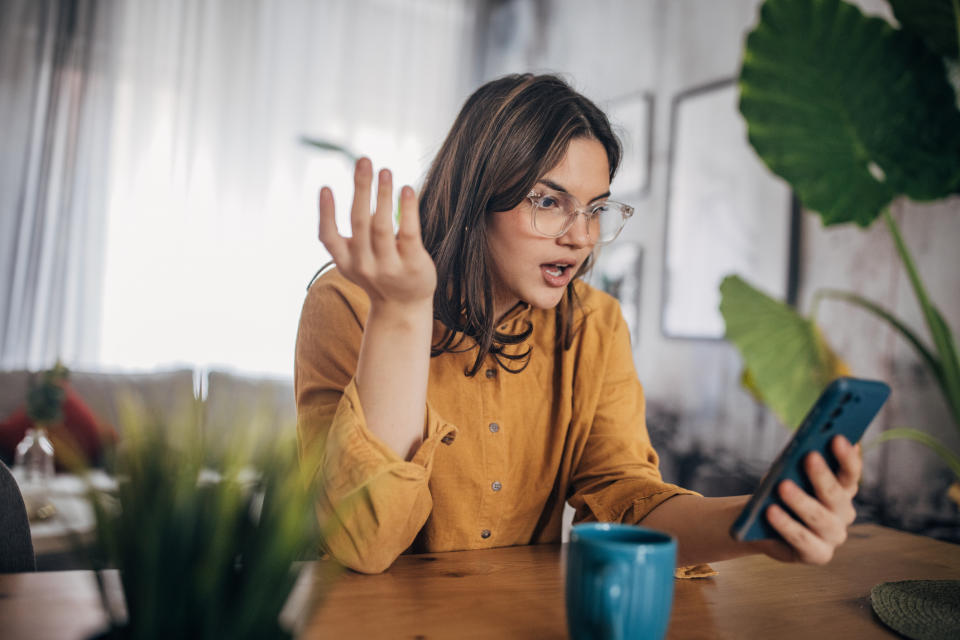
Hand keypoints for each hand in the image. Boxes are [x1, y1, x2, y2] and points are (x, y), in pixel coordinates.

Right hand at [318, 158, 436, 309]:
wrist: (404, 308)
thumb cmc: (378, 275)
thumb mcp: (356, 261)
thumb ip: (349, 236)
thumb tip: (347, 190)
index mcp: (346, 261)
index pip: (329, 237)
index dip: (326, 213)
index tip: (325, 187)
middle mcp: (364, 265)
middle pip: (359, 222)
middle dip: (361, 189)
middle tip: (364, 160)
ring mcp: (389, 267)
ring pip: (382, 225)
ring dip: (383, 194)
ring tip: (385, 170)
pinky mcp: (413, 265)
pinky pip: (408, 233)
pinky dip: (407, 209)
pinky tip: (407, 189)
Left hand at [756, 435, 861, 564]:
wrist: (760, 522)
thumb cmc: (779, 490)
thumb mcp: (788, 473)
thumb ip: (800, 461)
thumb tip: (805, 443)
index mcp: (843, 489)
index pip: (851, 473)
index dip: (847, 456)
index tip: (837, 437)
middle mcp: (844, 513)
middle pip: (837, 495)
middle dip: (823, 476)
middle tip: (810, 457)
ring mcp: (833, 536)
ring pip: (821, 518)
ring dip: (802, 501)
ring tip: (783, 486)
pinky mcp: (818, 555)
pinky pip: (803, 540)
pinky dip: (786, 525)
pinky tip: (771, 511)